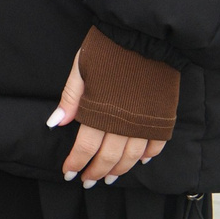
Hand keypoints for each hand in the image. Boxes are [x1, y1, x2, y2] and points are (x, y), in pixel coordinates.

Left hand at [48, 50, 164, 185]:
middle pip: (109, 157)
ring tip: (109, 177)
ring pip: (133, 157)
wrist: (145, 37)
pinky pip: (156, 144)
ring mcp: (146, 122)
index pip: (86, 147)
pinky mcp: (163, 117)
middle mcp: (124, 123)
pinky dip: (148, 156)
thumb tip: (56, 123)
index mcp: (101, 112)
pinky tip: (140, 161)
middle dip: (96, 172)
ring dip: (120, 170)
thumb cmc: (108, 50)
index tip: (68, 174)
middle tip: (87, 181)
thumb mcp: (81, 69)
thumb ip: (71, 99)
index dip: (76, 163)